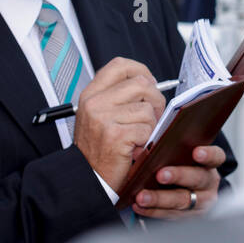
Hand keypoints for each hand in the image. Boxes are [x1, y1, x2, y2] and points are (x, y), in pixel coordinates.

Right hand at [73, 58, 165, 190]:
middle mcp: (95, 103)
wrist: (88, 177)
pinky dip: (147, 140)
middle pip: (141, 84)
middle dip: (156, 100)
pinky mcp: (116, 135)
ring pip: (148, 109)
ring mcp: (104, 118)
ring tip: (138, 136)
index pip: (120, 65)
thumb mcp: (100, 115)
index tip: (150, 83)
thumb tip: (150, 83)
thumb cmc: (99, 148)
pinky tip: (135, 146)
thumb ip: (119, 96)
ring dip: (150, 125)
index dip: (141, 71)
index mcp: (91, 94)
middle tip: (152, 116)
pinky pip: (147, 128)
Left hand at [131, 144, 226, 218]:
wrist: (187, 192)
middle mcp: (208, 182)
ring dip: (160, 199)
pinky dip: (153, 211)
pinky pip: (171, 215)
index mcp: (208, 163)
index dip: (208, 154)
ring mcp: (201, 201)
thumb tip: (141, 148)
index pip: (216, 156)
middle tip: (161, 175)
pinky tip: (139, 206)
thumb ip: (166, 149)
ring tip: (142, 196)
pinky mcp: (190, 217)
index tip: (196, 152)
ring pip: (183, 201)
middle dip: (178, 176)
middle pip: (198, 178)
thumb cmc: (179, 167)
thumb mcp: (178, 157)